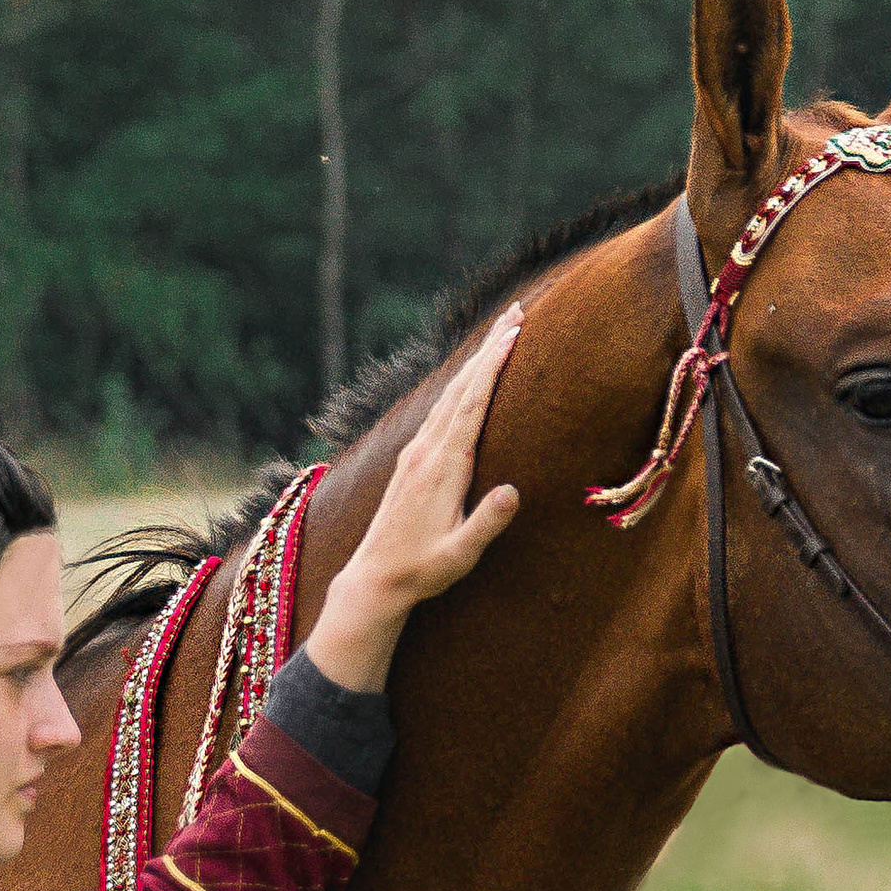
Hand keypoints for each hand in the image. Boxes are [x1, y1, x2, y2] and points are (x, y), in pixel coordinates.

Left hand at [303, 308, 524, 692]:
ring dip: (476, 362)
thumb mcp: (459, 555)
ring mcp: (416, 452)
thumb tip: (513, 492)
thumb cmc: (421, 570)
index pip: (473, 405)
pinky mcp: (411, 460)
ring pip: (449, 394)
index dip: (494, 366)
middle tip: (515, 312)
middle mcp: (427, 451)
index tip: (514, 333)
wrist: (375, 578)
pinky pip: (440, 410)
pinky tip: (469, 379)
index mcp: (443, 466)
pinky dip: (461, 385)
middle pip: (462, 388)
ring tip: (500, 333)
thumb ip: (486, 523)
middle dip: (489, 348)